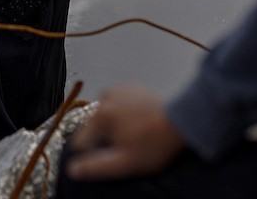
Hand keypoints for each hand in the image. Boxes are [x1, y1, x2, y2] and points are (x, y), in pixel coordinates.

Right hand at [65, 85, 186, 181]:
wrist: (183, 121)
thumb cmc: (155, 143)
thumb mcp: (125, 163)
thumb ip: (96, 167)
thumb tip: (72, 169)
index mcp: (100, 115)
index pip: (81, 142)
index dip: (94, 154)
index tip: (113, 156)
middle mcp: (105, 97)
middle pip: (94, 127)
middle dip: (105, 138)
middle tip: (128, 146)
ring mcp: (119, 89)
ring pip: (106, 116)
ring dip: (114, 126)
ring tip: (135, 134)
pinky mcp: (132, 88)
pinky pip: (119, 105)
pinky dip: (124, 114)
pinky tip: (140, 123)